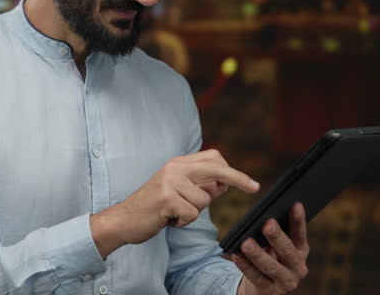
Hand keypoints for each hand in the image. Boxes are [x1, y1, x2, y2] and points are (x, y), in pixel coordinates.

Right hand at [90, 149, 259, 258]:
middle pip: (216, 168)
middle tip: (255, 187)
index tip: (250, 184)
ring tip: (174, 212)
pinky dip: (183, 222)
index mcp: (178, 163)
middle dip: (238, 178)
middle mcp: (174, 167)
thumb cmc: (154, 208)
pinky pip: (192, 213)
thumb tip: (224, 183)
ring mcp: (169, 181)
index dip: (233, 171)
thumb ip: (200, 186)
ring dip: (194, 213)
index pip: (213, 158)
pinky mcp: (166, 197)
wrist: (124, 219)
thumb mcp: (178, 192)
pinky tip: (168, 219)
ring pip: (204, 200)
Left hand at [233, 203, 309, 294]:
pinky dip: (245, 266)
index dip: (298, 220)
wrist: (265, 288)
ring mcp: (286, 281)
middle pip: (287, 250)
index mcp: (300, 250)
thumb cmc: (271, 257)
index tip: (295, 204)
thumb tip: (262, 215)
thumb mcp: (276, 246)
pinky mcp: (270, 291)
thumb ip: (274, 232)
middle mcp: (298, 266)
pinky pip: (256, 277)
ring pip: (271, 266)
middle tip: (267, 223)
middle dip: (277, 236)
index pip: (300, 233)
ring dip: (258, 254)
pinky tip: (236, 255)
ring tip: (246, 242)